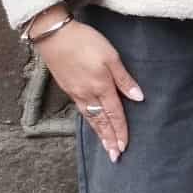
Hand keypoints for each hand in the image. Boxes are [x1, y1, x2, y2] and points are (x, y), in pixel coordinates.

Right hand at [34, 18, 142, 160]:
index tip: (124, 147)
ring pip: (90, 118)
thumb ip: (124, 79)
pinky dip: (89, 122)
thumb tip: (138, 98)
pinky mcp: (67, 87)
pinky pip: (81, 111)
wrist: (53, 35)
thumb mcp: (111, 56)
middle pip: (101, 122)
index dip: (121, 131)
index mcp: (101, 87)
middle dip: (109, 140)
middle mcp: (88, 94)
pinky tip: (92, 124)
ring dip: (99, 134)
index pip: (115, 115)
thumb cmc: (85, 41)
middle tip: (115, 157)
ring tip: (106, 147)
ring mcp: (76, 92)